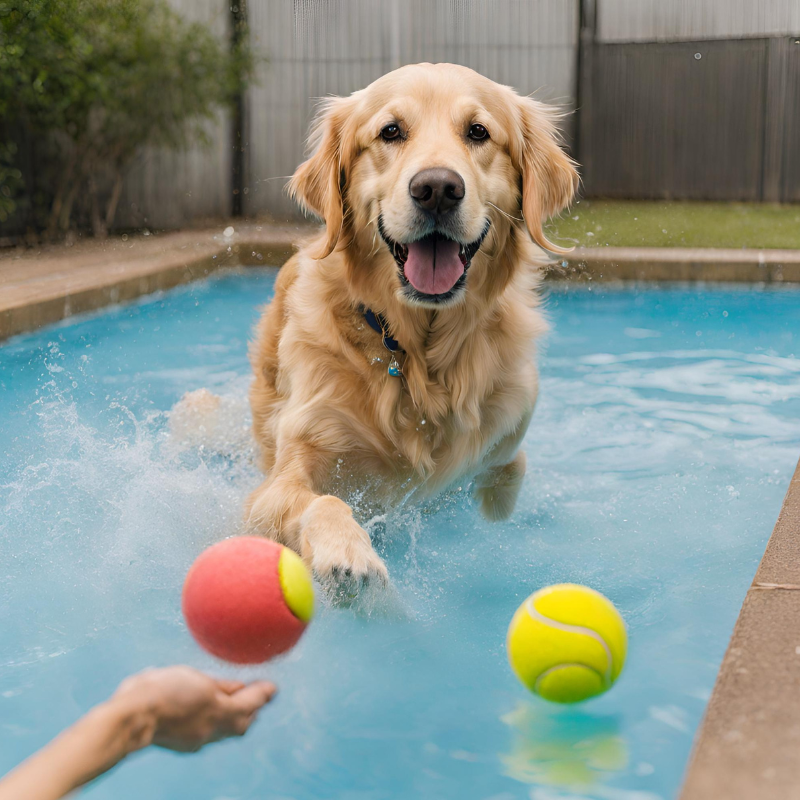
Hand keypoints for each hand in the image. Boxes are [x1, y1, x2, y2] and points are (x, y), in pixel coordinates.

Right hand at [112, 666, 276, 752]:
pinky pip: (209, 734)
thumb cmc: (160, 689)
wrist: (130, 719)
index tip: (273, 687)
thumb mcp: (193, 677)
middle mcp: (212, 729)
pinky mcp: (184, 744)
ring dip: (235, 717)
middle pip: (242, 724)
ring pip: (226, 731)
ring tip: (237, 702)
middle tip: (258, 694)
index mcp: (218, 709)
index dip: (263, 694)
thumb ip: (219, 685)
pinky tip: (208, 712)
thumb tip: (239, 687)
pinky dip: (215, 722)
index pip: (250, 703)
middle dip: (252, 710)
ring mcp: (197, 740)